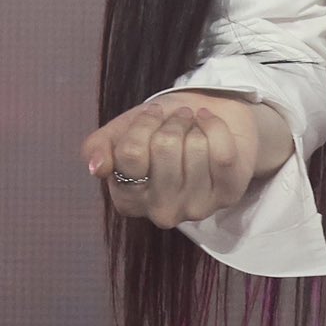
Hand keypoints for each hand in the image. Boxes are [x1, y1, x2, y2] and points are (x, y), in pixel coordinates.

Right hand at [81, 93, 259, 227]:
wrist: (208, 121)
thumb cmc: (161, 130)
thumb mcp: (122, 132)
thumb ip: (99, 146)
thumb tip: (98, 166)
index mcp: (128, 200)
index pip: (130, 153)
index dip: (143, 123)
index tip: (152, 114)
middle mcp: (160, 212)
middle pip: (164, 148)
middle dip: (172, 122)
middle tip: (178, 118)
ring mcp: (196, 208)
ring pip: (195, 147)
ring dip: (194, 125)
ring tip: (193, 126)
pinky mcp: (228, 196)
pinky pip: (222, 152)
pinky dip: (215, 125)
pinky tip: (209, 123)